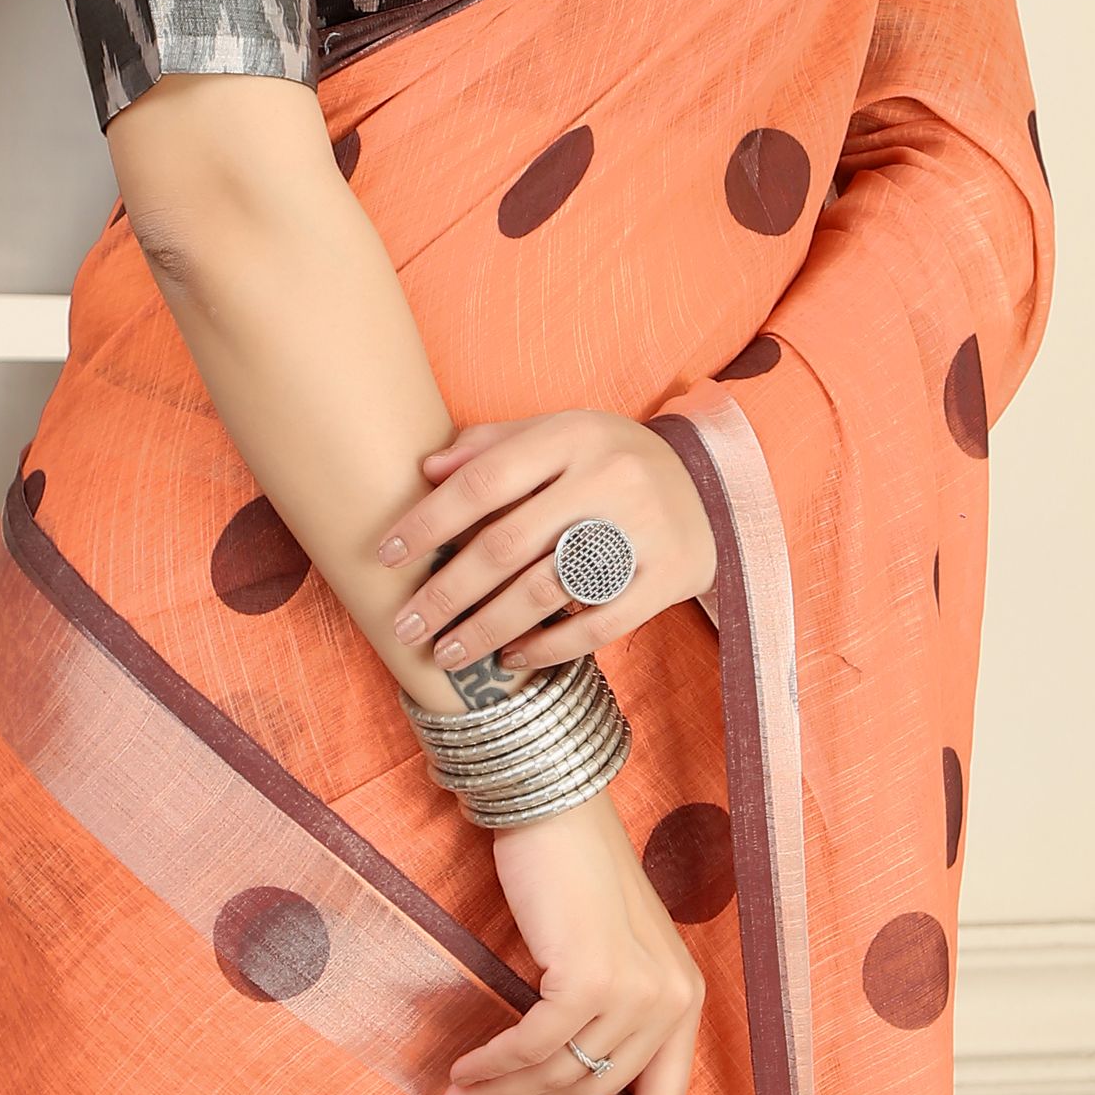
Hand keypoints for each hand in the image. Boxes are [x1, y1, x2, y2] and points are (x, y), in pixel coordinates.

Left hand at [380, 409, 716, 680]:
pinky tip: (511, 659)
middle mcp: (610, 478)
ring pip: (546, 592)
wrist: (708, 491)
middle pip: (507, 544)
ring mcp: (642, 529)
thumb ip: (493, 447)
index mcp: (573, 435)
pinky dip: (548, 648)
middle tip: (405, 626)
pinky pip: (597, 625)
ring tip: (447, 654)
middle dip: (446, 592)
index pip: (484, 480)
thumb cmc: (609, 463)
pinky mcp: (667, 576)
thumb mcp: (559, 435)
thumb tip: (426, 471)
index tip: (385, 556)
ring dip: (486, 630)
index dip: (429, 522)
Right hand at [449, 795, 705, 1094]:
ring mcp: (637, 989)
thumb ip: (602, 1020)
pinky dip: (494, 1063)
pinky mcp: (592, 976)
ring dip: (502, 1088)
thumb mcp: (604, 957)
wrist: (556, 811)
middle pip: (595, 1094)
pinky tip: (463, 1067)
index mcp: (685, 1001)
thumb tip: (555, 1092)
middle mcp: (674, 1000)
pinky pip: (533, 1045)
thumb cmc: (572, 882)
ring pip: (560, 1073)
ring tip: (456, 1092)